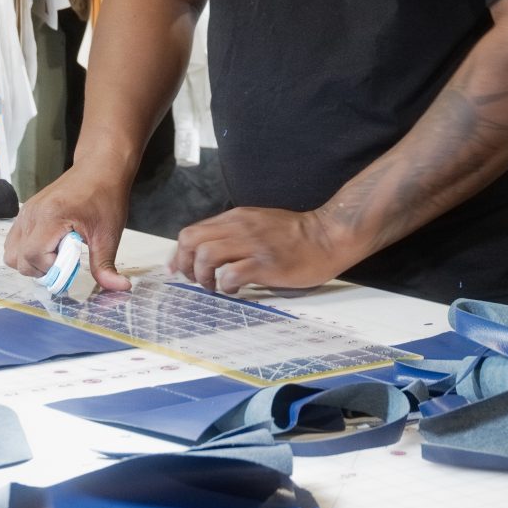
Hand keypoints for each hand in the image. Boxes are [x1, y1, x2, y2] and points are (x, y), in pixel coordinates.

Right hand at [1, 165, 134, 291]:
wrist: (101, 168)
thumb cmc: (105, 195)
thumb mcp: (109, 234)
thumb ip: (106, 265)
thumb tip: (118, 287)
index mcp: (51, 215)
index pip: (34, 255)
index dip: (51, 268)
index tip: (72, 266)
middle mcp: (32, 213)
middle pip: (18, 258)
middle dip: (41, 269)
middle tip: (66, 262)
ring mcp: (26, 212)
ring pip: (12, 252)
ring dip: (32, 262)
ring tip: (58, 255)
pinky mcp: (27, 212)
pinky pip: (15, 241)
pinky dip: (28, 251)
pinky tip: (52, 246)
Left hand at [168, 207, 354, 294]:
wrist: (328, 236)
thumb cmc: (296, 235)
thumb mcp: (259, 223)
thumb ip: (235, 232)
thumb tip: (211, 252)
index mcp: (236, 218)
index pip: (193, 231)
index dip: (180, 254)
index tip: (178, 270)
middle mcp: (240, 227)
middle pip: (191, 240)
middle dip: (186, 264)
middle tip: (196, 280)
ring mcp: (252, 244)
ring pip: (206, 255)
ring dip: (203, 276)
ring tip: (214, 287)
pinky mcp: (265, 263)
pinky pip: (231, 274)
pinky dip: (226, 285)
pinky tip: (235, 290)